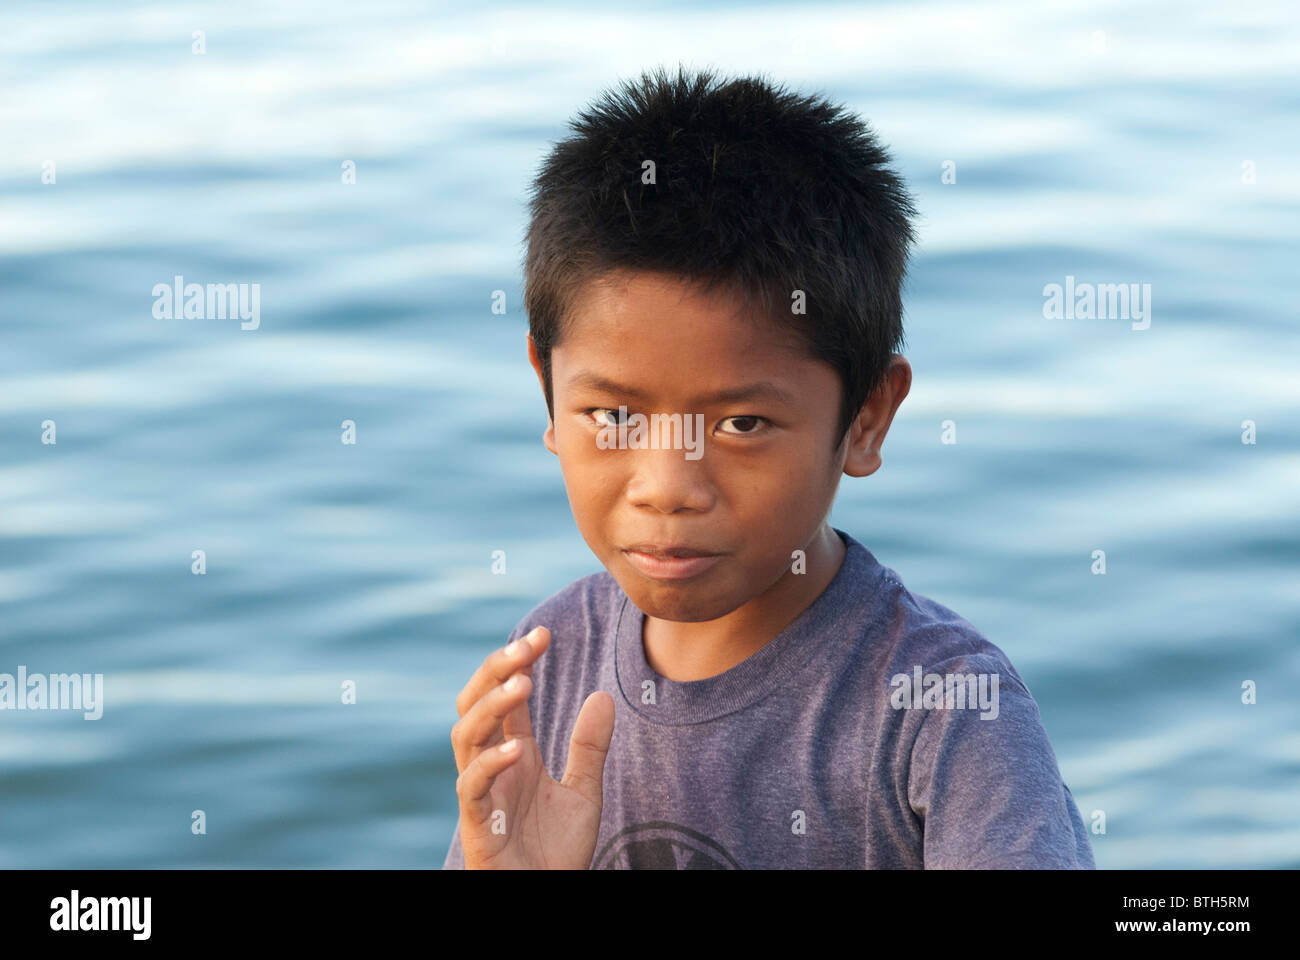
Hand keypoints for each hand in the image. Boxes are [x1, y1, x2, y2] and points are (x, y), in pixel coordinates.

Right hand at [451, 626, 614, 868]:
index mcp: (514, 752)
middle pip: (474, 703)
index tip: (543, 635)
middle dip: (495, 670)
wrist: (547, 896)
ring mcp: (480, 793)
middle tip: (525, 647)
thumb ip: (589, 747)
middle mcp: (491, 765)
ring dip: (491, 705)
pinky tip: (518, 748)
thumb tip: (603, 696)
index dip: (517, 662)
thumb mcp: (584, 791)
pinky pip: (471, 786)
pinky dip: (490, 763)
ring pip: (465, 735)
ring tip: (522, 682)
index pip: (507, 696)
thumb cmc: (556, 852)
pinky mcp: (476, 825)